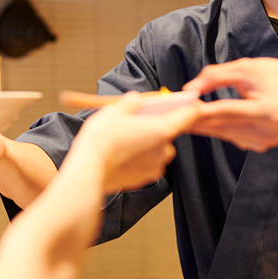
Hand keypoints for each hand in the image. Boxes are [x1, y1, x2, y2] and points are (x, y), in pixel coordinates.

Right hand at [69, 93, 199, 192]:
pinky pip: (148, 164)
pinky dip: (140, 159)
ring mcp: (155, 166)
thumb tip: (136, 99)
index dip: (189, 107)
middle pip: (169, 133)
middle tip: (138, 122)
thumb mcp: (115, 110)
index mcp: (162, 129)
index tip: (187, 103)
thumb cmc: (102, 139)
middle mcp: (164, 150)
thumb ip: (131, 103)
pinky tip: (122, 154)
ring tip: (125, 140)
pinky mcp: (145, 179)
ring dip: (148, 144)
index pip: (188, 115)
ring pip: (158, 150)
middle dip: (157, 127)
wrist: (88, 170)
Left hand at [184, 58, 277, 151]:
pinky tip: (200, 121)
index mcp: (269, 110)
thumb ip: (216, 76)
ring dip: (202, 125)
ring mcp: (266, 142)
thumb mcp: (246, 67)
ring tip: (178, 117)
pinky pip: (231, 136)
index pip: (228, 111)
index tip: (180, 108)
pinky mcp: (261, 146)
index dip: (203, 110)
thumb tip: (189, 89)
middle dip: (195, 119)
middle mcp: (269, 131)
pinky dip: (216, 128)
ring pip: (224, 133)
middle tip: (168, 115)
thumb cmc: (273, 75)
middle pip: (223, 125)